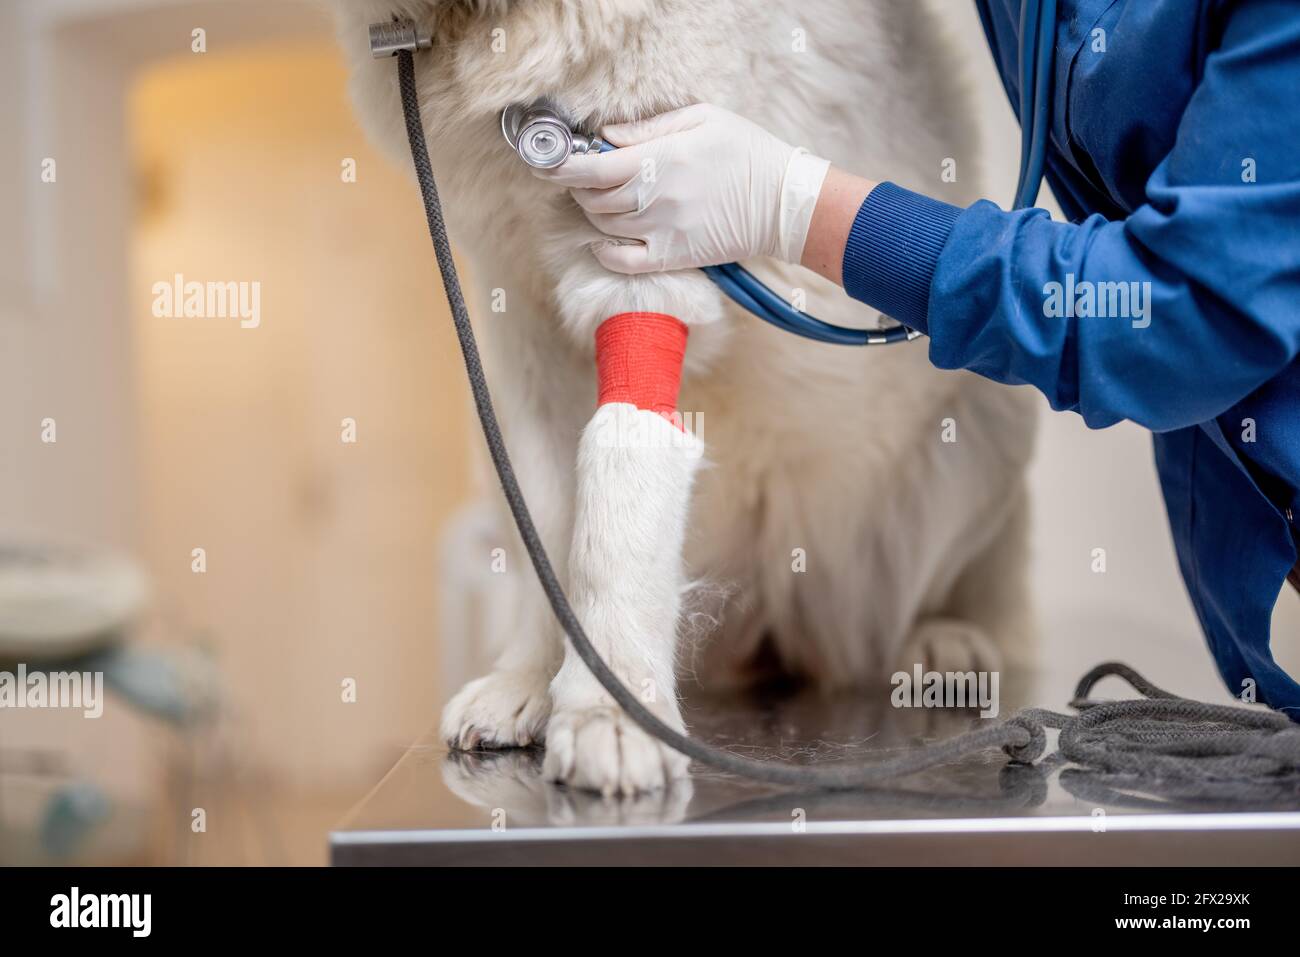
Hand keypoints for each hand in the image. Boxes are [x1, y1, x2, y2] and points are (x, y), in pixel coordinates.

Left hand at [534, 103, 829, 273]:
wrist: (781, 201)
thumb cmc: (745, 151)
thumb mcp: (701, 119)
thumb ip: (648, 128)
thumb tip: (604, 136)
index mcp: (658, 161)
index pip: (590, 168)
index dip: (560, 166)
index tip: (546, 161)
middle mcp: (653, 199)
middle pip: (592, 199)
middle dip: (578, 186)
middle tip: (584, 174)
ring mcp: (660, 232)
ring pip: (603, 227)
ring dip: (593, 212)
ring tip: (601, 198)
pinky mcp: (671, 257)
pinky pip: (622, 261)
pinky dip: (603, 251)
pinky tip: (604, 239)